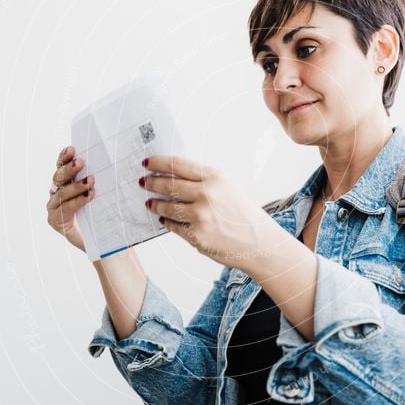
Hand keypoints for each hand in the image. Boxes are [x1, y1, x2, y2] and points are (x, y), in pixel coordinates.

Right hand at [46, 146, 94, 251]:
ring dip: (76, 186)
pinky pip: (65, 208)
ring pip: (62, 193)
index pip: (61, 167)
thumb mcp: (102, 193)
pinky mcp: (55, 221)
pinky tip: (88, 196)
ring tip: (90, 181)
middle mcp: (55, 194)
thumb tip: (112, 160)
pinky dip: (77, 201)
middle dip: (69, 169)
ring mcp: (53, 208)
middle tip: (81, 162)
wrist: (101, 241)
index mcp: (64, 183)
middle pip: (58, 178)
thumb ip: (98, 179)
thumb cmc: (101, 214)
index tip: (72, 148)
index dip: (64, 157)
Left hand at [140, 155, 280, 268]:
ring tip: (151, 203)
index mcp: (215, 177)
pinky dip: (167, 221)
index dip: (158, 162)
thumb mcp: (228, 187)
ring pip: (167, 207)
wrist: (259, 242)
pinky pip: (173, 226)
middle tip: (144, 182)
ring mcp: (200, 216)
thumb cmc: (244, 214)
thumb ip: (203, 180)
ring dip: (156, 204)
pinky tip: (164, 219)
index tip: (147, 163)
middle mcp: (207, 194)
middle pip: (168, 184)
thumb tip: (174, 176)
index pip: (177, 164)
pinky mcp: (196, 236)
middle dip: (152, 182)